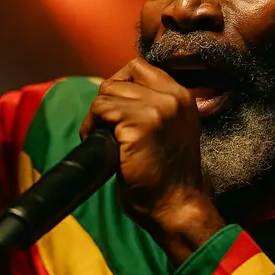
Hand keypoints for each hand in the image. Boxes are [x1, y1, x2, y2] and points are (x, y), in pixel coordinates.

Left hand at [80, 59, 225, 263]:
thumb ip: (155, 105)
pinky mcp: (138, 125)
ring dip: (98, 118)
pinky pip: (100, 111)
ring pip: (106, 93)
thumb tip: (118, 89)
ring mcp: (156, 109)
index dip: (120, 87)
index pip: (138, 67)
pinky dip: (92, 128)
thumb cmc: (168, 175)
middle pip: (117, 80)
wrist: (176, 207)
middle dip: (107, 105)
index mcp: (182, 96)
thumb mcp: (172, 128)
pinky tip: (106, 148)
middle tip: (111, 133)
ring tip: (109, 141)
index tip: (118, 113)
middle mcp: (172, 97)